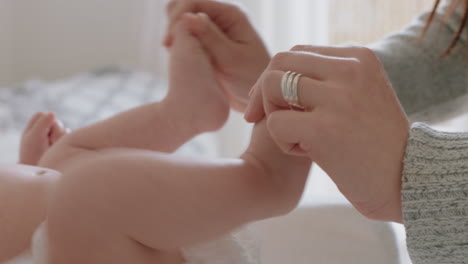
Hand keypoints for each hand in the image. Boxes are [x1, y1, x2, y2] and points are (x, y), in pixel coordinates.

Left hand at [20, 112, 69, 165]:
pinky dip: (67, 142)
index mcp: (33, 127)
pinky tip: (61, 150)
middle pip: (56, 122)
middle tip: (50, 142)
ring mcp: (55, 137)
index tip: (42, 133)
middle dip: (55, 131)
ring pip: (64, 130)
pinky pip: (70, 137)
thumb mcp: (34, 138)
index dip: (44, 121)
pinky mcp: (64, 144)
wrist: (41, 171)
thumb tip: (52, 113)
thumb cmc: (32, 156)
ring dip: (61, 138)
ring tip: (54, 149)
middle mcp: (45, 131)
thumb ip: (42, 124)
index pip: (41, 115)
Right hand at [164, 0, 269, 111]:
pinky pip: (186, 33)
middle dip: (173, 21)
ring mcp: (214, 28)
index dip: (177, 18)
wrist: (257, 99)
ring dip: (175, 31)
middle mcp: (221, 16)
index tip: (169, 41)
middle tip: (169, 46)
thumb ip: (210, 37)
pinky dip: (178, 41)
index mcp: (231, 14)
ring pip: (183, 18)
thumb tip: (187, 17)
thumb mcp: (231, 59)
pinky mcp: (207, 41)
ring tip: (174, 51)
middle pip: (185, 4)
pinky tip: (179, 56)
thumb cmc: (251, 79)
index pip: (193, 1)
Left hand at [245, 45, 409, 221]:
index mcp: (359, 58)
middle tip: (258, 117)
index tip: (271, 102)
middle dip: (261, 91)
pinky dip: (282, 141)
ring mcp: (337, 98)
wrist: (406, 182)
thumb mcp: (360, 96)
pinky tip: (306, 153)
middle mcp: (349, 70)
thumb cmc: (376, 144)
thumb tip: (274, 75)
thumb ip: (326, 80)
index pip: (297, 53)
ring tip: (296, 136)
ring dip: (272, 114)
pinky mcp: (324, 128)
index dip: (275, 76)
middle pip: (279, 63)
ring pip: (272, 86)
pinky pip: (275, 122)